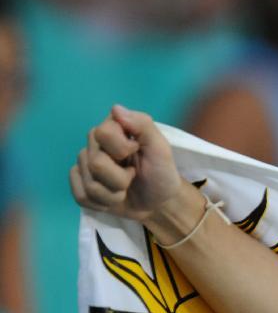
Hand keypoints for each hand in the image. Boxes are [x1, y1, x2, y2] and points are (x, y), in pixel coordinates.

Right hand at [70, 105, 186, 222]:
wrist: (160, 202)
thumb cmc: (161, 171)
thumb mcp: (160, 147)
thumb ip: (142, 125)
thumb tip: (116, 109)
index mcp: (112, 130)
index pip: (101, 133)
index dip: (120, 148)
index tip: (136, 151)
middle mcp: (94, 145)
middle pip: (95, 163)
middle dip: (120, 178)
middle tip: (133, 176)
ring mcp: (85, 166)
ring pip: (90, 185)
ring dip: (114, 194)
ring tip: (126, 190)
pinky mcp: (81, 187)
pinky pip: (81, 197)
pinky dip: (103, 203)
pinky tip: (114, 199)